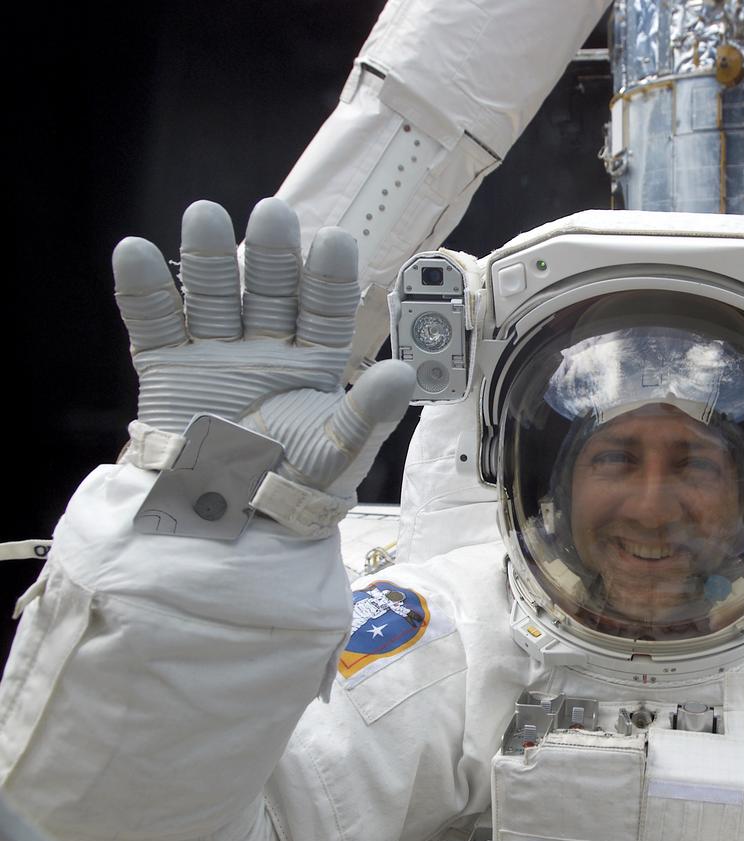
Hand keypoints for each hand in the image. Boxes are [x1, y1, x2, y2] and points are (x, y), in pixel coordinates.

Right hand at [112, 198, 413, 499]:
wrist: (228, 520)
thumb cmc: (292, 484)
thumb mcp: (337, 450)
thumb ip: (367, 412)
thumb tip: (403, 374)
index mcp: (312, 358)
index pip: (324, 308)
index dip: (329, 276)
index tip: (335, 240)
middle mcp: (265, 345)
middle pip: (268, 289)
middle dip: (270, 254)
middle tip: (273, 213)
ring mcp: (215, 351)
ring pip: (212, 294)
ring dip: (207, 257)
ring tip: (204, 215)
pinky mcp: (168, 366)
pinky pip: (155, 321)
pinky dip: (144, 289)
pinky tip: (136, 251)